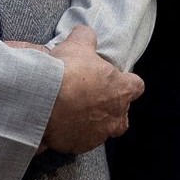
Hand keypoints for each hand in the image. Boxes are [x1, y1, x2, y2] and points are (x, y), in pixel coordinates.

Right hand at [34, 26, 144, 156]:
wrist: (43, 102)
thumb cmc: (67, 72)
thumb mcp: (77, 44)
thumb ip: (86, 37)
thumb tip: (85, 33)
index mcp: (121, 90)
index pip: (136, 86)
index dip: (126, 81)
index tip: (114, 78)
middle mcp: (115, 116)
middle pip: (122, 115)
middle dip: (110, 108)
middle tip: (91, 97)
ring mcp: (98, 134)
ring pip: (101, 130)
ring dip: (91, 122)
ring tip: (72, 111)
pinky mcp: (79, 146)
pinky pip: (79, 141)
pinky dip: (72, 134)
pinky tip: (60, 124)